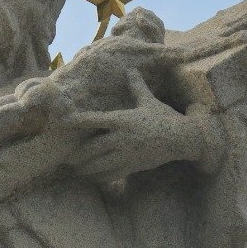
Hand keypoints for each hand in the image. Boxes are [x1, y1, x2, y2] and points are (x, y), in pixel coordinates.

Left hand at [64, 73, 214, 181]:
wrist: (183, 138)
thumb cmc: (164, 117)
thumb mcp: (148, 101)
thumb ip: (136, 87)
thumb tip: (130, 69)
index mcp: (123, 119)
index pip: (95, 120)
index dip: (77, 121)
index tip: (64, 122)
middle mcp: (122, 137)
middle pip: (92, 148)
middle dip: (77, 155)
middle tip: (65, 159)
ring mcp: (127, 153)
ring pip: (100, 164)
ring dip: (85, 168)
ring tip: (75, 170)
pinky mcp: (133, 166)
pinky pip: (112, 174)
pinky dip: (100, 177)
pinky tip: (92, 178)